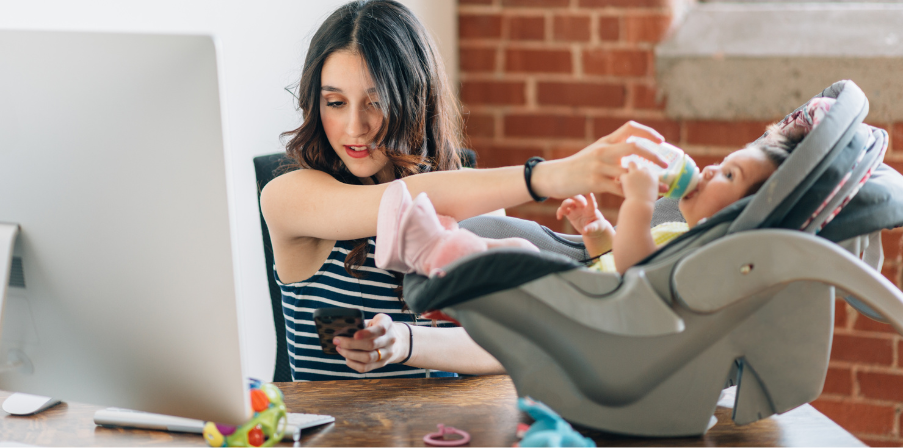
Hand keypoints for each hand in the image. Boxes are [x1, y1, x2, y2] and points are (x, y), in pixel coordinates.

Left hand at [333, 313, 407, 372]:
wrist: (398, 341)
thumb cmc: (379, 328)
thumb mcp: (374, 320)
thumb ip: (361, 324)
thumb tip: (341, 331)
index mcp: (387, 325)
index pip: (379, 330)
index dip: (367, 333)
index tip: (354, 335)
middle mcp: (390, 340)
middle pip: (371, 345)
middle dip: (350, 344)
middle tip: (337, 341)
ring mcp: (387, 354)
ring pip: (367, 358)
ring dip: (350, 354)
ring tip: (340, 349)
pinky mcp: (382, 364)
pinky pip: (366, 368)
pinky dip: (353, 364)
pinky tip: (346, 358)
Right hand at [530, 121, 668, 198]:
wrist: (555, 176)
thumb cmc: (577, 166)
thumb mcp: (595, 152)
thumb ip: (613, 151)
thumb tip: (634, 154)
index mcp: (606, 141)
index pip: (630, 128)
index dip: (648, 132)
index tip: (661, 141)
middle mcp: (603, 150)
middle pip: (634, 146)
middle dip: (653, 155)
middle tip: (665, 164)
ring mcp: (599, 166)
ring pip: (629, 171)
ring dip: (648, 180)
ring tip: (661, 187)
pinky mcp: (595, 182)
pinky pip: (619, 188)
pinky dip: (633, 193)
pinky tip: (642, 198)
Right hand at [556, 193, 611, 237]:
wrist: (592, 229)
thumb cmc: (597, 226)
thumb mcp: (597, 228)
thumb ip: (591, 229)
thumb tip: (584, 231)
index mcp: (591, 209)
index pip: (591, 203)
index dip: (590, 198)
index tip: (589, 193)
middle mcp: (583, 207)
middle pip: (577, 198)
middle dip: (573, 197)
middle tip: (570, 201)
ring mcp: (576, 209)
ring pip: (568, 202)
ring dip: (564, 204)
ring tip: (562, 212)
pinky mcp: (570, 213)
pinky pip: (563, 210)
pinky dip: (559, 212)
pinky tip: (559, 218)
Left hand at [620, 162, 658, 202]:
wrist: (640, 205)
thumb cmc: (648, 202)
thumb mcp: (656, 193)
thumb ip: (659, 187)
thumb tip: (666, 188)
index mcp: (653, 174)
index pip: (648, 170)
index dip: (644, 175)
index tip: (642, 182)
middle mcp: (645, 171)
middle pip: (640, 166)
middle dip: (637, 172)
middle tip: (634, 180)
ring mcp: (635, 173)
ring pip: (631, 163)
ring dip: (629, 169)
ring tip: (627, 176)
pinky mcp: (626, 176)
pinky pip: (622, 174)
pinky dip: (621, 180)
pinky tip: (621, 185)